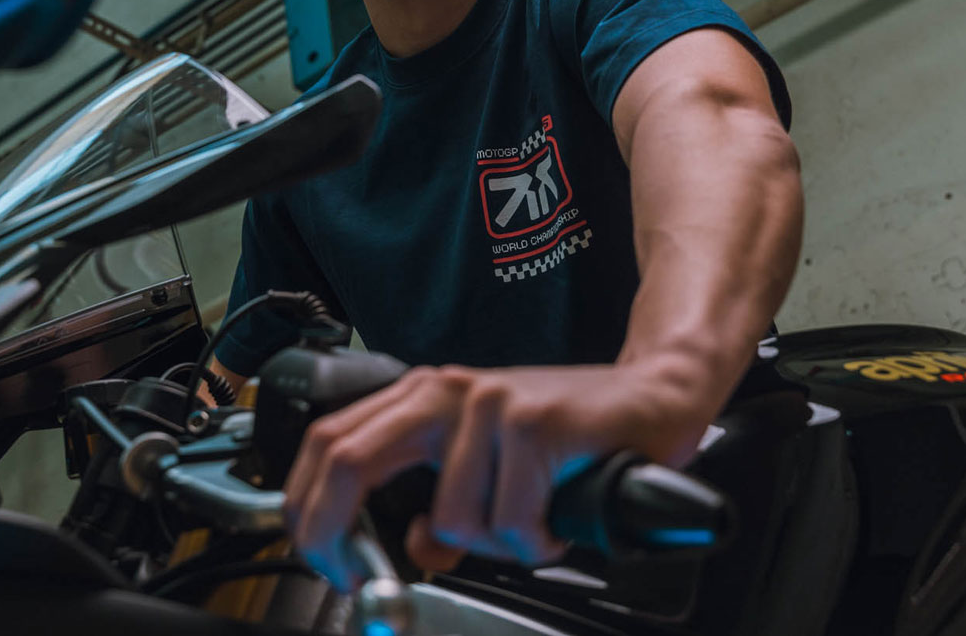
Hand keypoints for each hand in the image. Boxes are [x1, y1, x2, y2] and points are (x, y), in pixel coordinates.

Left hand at [280, 359, 718, 590]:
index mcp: (422, 397)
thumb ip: (439, 503)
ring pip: (450, 516)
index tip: (327, 559)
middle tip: (362, 575)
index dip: (309, 508)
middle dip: (336, 532)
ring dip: (494, 544)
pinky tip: (559, 515)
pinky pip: (511, 518)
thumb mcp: (487, 468)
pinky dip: (538, 538)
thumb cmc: (570, 433)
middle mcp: (445, 390)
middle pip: (345, 456)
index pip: (327, 441)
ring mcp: (488, 402)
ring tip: (531, 521)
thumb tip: (417, 549)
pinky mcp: (533, 420)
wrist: (656, 396)